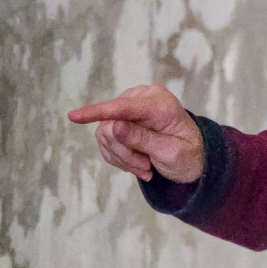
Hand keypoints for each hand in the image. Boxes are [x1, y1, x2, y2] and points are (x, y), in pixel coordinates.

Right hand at [70, 84, 204, 183]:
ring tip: (146, 167)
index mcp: (160, 103)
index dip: (97, 112)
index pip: (123, 107)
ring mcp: (128, 107)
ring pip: (105, 136)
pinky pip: (105, 142)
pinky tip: (138, 162)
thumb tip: (114, 126)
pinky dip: (119, 157)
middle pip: (111, 127)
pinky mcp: (119, 119)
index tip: (73, 116)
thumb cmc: (187, 153)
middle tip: (147, 169)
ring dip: (123, 158)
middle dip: (125, 153)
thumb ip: (142, 139)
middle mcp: (142, 98)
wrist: (193, 155)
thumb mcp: (169, 152)